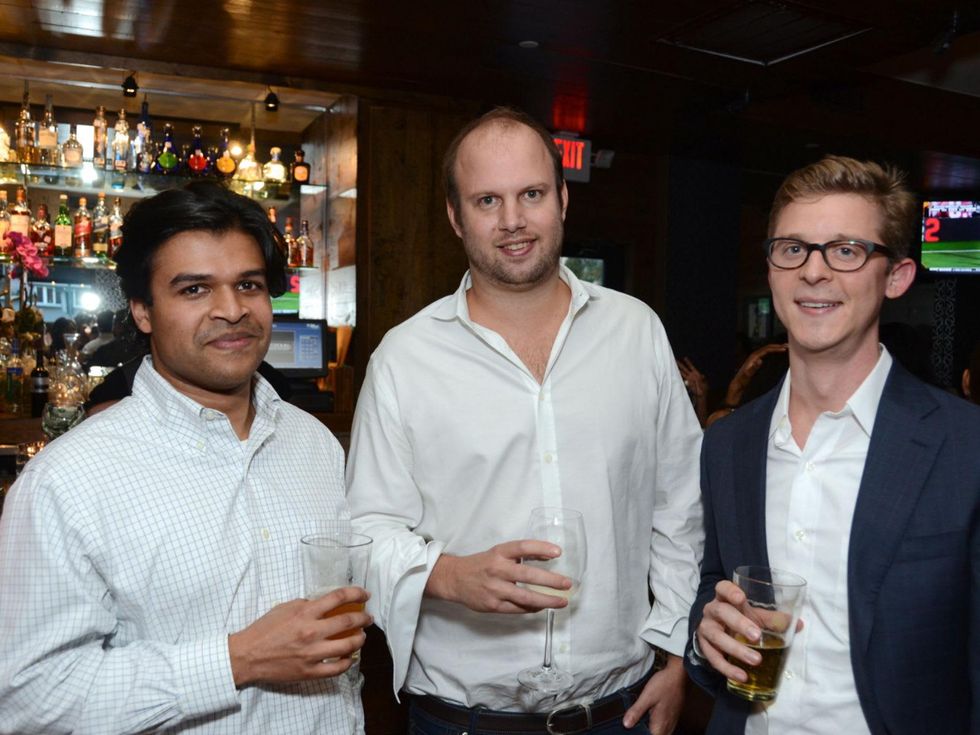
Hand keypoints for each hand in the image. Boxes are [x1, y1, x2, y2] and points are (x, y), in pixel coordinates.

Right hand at [228, 586, 371, 686]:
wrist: (248, 655)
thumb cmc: (264, 629)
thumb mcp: (285, 608)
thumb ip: (307, 605)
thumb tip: (326, 605)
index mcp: (305, 613)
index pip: (338, 597)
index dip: (356, 593)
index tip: (365, 594)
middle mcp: (312, 632)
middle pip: (348, 622)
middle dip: (363, 618)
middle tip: (368, 618)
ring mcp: (312, 654)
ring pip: (347, 646)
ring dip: (359, 640)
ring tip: (361, 636)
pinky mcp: (310, 671)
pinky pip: (336, 668)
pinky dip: (347, 662)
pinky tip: (350, 657)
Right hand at [424, 540, 571, 612]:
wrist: (454, 579)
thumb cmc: (481, 565)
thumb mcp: (499, 553)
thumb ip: (521, 554)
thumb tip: (549, 556)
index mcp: (499, 553)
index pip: (523, 547)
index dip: (541, 548)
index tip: (558, 552)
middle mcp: (497, 569)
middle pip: (528, 574)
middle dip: (550, 580)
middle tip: (566, 584)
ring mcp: (495, 589)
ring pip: (525, 596)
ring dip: (546, 600)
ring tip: (562, 601)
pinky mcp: (493, 605)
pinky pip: (517, 608)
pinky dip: (532, 608)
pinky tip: (542, 607)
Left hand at [623, 654, 684, 733]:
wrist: (678, 674)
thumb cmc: (664, 684)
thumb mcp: (647, 696)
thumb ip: (636, 711)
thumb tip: (626, 724)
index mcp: (661, 725)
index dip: (642, 734)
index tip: (634, 729)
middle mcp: (668, 726)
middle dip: (647, 731)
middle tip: (638, 723)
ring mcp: (672, 721)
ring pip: (661, 732)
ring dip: (652, 729)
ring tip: (645, 719)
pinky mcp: (673, 716)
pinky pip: (665, 726)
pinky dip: (657, 724)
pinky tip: (652, 716)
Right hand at [676, 357, 707, 397]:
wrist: (701, 395)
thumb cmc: (704, 388)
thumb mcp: (705, 383)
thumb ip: (703, 379)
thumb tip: (702, 376)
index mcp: (696, 373)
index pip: (691, 366)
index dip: (688, 362)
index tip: (684, 358)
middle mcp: (691, 375)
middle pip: (684, 369)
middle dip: (680, 364)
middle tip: (675, 360)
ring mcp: (688, 379)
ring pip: (681, 373)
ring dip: (677, 370)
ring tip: (672, 367)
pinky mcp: (686, 383)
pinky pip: (681, 379)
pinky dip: (678, 377)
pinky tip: (674, 375)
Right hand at [695, 580, 765, 682]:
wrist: (715, 632)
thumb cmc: (738, 618)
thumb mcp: (753, 615)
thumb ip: (772, 619)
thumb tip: (798, 624)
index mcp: (724, 598)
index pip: (722, 588)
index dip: (729, 591)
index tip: (741, 598)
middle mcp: (712, 611)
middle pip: (721, 612)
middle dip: (738, 623)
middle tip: (756, 636)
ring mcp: (706, 628)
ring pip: (717, 636)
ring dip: (736, 648)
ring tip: (755, 660)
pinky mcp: (704, 647)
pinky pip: (714, 658)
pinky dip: (728, 668)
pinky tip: (742, 676)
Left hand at [725, 343, 787, 406]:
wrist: (735, 388)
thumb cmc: (741, 383)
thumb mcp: (746, 377)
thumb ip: (752, 369)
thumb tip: (760, 360)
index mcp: (752, 359)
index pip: (765, 350)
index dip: (774, 348)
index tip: (784, 349)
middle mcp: (753, 358)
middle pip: (766, 349)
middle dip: (776, 346)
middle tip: (787, 346)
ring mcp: (754, 361)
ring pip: (765, 351)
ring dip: (774, 349)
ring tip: (784, 348)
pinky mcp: (755, 364)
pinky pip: (764, 356)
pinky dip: (771, 353)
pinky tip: (776, 355)